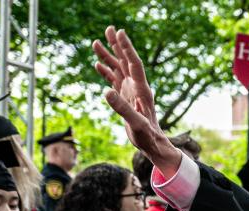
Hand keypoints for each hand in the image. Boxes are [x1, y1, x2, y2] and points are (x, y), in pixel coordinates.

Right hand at [93, 27, 180, 174]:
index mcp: (142, 90)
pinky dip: (107, 72)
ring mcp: (131, 91)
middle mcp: (137, 87)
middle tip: (109, 29)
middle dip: (117, 45)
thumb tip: (106, 92)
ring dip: (108, 56)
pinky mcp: (126, 98)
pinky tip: (98, 64)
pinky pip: (114, 81)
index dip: (127, 48)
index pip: (134, 64)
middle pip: (126, 62)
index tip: (120, 33)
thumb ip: (122, 108)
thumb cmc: (148, 136)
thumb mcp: (136, 123)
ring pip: (118, 69)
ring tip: (96, 42)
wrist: (153, 144)